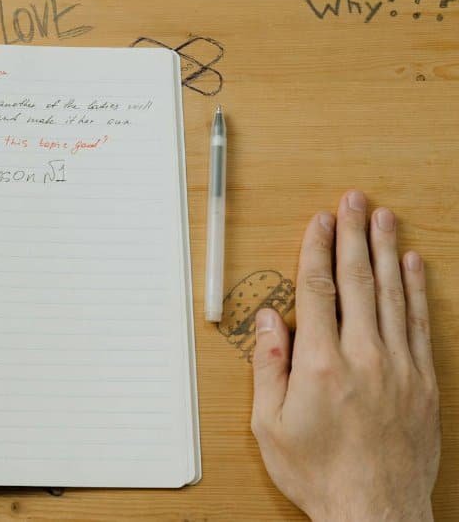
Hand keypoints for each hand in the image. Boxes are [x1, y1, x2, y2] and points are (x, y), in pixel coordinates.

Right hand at [251, 191, 439, 520]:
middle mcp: (363, 357)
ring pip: (392, 295)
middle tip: (353, 201)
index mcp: (320, 365)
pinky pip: (420, 324)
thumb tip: (269, 323)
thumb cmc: (319, 473)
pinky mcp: (423, 382)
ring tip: (383, 218)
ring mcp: (399, 367)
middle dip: (353, 236)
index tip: (318, 222)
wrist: (375, 511)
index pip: (318, 291)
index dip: (317, 251)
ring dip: (386, 251)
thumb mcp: (270, 426)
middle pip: (358, 282)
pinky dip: (417, 290)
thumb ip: (268, 369)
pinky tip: (414, 265)